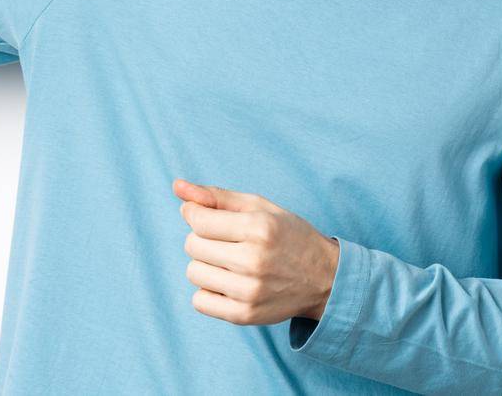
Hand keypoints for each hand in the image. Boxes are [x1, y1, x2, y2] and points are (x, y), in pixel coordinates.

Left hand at [174, 178, 340, 326]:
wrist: (324, 278)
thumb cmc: (288, 236)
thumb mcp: (259, 207)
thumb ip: (216, 196)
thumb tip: (177, 187)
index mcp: (259, 227)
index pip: (198, 220)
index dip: (195, 215)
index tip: (206, 217)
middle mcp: (254, 260)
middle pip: (193, 246)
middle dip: (202, 239)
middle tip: (226, 241)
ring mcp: (250, 291)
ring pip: (193, 273)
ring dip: (204, 265)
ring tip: (228, 262)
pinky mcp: (246, 315)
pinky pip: (199, 301)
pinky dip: (207, 291)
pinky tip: (228, 283)